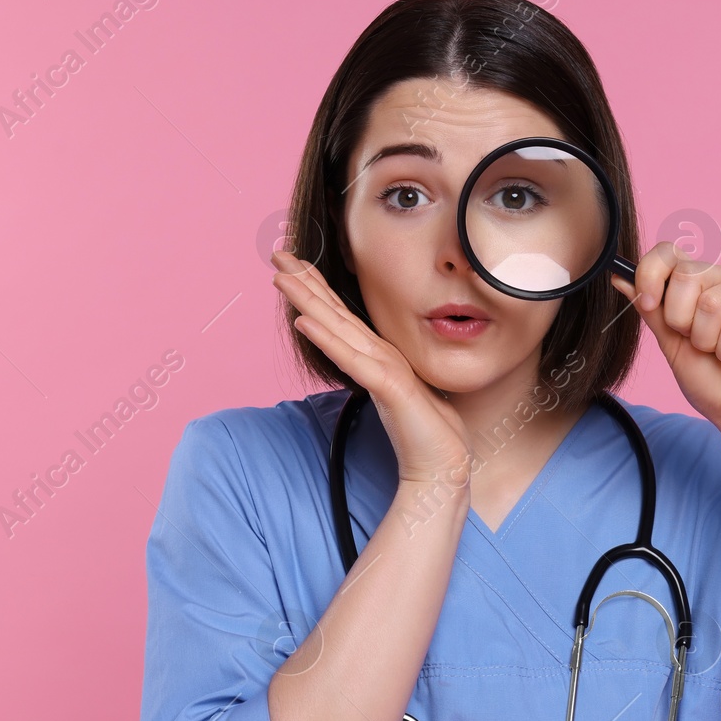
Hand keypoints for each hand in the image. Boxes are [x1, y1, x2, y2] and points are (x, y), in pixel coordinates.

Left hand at [271, 251, 474, 487]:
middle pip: (336, 312)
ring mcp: (386, 368)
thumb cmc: (421, 435)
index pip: (342, 318)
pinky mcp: (389, 387)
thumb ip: (377, 378)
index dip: (316, 291)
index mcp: (381, 356)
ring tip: (281, 276)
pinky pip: (351, 361)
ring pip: (339, 327)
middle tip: (278, 254)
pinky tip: (303, 323)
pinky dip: (327, 340)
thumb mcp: (392, 399)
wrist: (442, 467)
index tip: (291, 268)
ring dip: (309, 300)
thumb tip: (357, 365)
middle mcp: (382, 354)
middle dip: (306, 282)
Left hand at [609, 241, 720, 427]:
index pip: (669, 252)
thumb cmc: (710, 377)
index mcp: (702, 279)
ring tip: (720, 350)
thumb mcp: (669, 341)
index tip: (648, 305)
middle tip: (698, 342)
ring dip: (706, 340)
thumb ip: (650, 308)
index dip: (650, 274)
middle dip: (680, 319)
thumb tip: (620, 277)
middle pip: (686, 276)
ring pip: (710, 302)